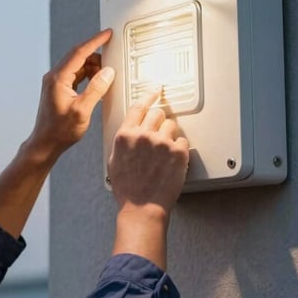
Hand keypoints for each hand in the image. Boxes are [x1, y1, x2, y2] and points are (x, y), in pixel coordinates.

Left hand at [24, 29, 115, 163]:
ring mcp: (55, 83)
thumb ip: (96, 89)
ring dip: (92, 66)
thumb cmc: (60, 131)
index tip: (107, 34)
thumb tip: (107, 72)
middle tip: (111, 56)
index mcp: (58, 78)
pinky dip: (87, 75)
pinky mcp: (58, 89)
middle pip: (77, 56)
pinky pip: (75, 75)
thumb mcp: (82, 110)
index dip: (95, 41)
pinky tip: (96, 82)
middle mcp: (54, 77)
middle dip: (96, 54)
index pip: (79, 52)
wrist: (45, 143)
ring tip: (106, 75)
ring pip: (77, 66)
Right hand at [108, 91, 189, 217]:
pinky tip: (172, 161)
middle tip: (160, 133)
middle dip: (159, 121)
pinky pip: (183, 141)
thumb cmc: (128, 190)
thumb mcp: (115, 160)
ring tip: (165, 152)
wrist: (142, 208)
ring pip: (172, 126)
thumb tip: (131, 132)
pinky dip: (179, 149)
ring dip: (170, 135)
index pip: (138, 106)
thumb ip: (123, 141)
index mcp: (125, 135)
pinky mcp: (178, 153)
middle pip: (158, 113)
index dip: (149, 95)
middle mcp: (143, 135)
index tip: (155, 90)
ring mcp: (162, 143)